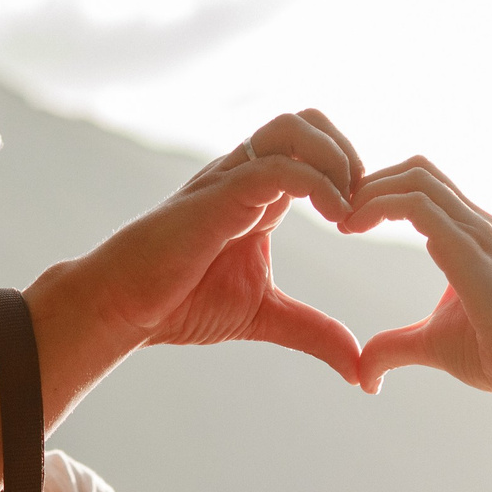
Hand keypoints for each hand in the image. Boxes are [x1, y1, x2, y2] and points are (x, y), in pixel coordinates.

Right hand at [62, 109, 366, 383]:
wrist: (124, 308)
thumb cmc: (180, 304)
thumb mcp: (266, 317)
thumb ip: (314, 333)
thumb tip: (359, 370)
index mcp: (261, 195)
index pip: (315, 148)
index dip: (350, 173)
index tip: (367, 223)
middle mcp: (246, 176)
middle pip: (307, 121)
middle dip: (347, 152)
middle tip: (362, 205)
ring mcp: (230, 180)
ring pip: (292, 128)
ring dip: (335, 159)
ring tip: (348, 209)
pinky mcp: (218, 196)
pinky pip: (276, 167)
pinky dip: (317, 184)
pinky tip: (335, 219)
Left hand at [344, 158, 491, 395]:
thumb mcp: (430, 345)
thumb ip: (394, 348)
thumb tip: (365, 375)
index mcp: (470, 236)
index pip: (424, 186)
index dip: (381, 193)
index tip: (347, 221)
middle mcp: (476, 225)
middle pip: (418, 170)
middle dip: (371, 182)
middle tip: (339, 213)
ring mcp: (476, 232)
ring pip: (416, 177)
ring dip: (370, 191)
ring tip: (344, 220)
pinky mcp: (469, 248)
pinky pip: (416, 204)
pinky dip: (378, 205)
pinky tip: (354, 226)